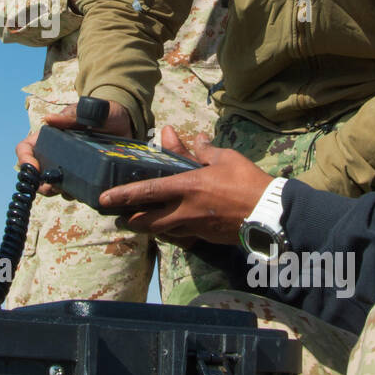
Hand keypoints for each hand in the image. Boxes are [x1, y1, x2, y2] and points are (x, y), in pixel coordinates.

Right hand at [14, 100, 133, 195]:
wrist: (125, 123)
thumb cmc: (103, 113)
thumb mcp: (87, 112)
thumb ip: (69, 117)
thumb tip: (47, 119)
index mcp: (50, 137)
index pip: (26, 148)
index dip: (24, 159)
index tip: (34, 169)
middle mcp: (55, 153)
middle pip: (35, 173)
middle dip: (40, 184)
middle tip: (52, 188)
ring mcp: (68, 166)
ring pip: (52, 185)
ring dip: (57, 191)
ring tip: (69, 191)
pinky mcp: (83, 176)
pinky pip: (72, 190)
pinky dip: (74, 194)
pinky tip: (83, 192)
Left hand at [98, 126, 271, 242]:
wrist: (270, 214)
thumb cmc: (247, 181)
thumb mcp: (225, 158)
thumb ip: (201, 150)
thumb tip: (189, 135)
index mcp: (186, 187)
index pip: (146, 191)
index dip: (122, 195)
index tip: (104, 199)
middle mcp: (185, 211)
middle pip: (147, 220)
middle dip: (130, 220)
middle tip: (119, 217)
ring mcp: (194, 228)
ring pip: (162, 232)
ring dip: (149, 228)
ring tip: (140, 223)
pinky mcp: (205, 239)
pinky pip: (181, 237)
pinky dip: (172, 233)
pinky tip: (171, 229)